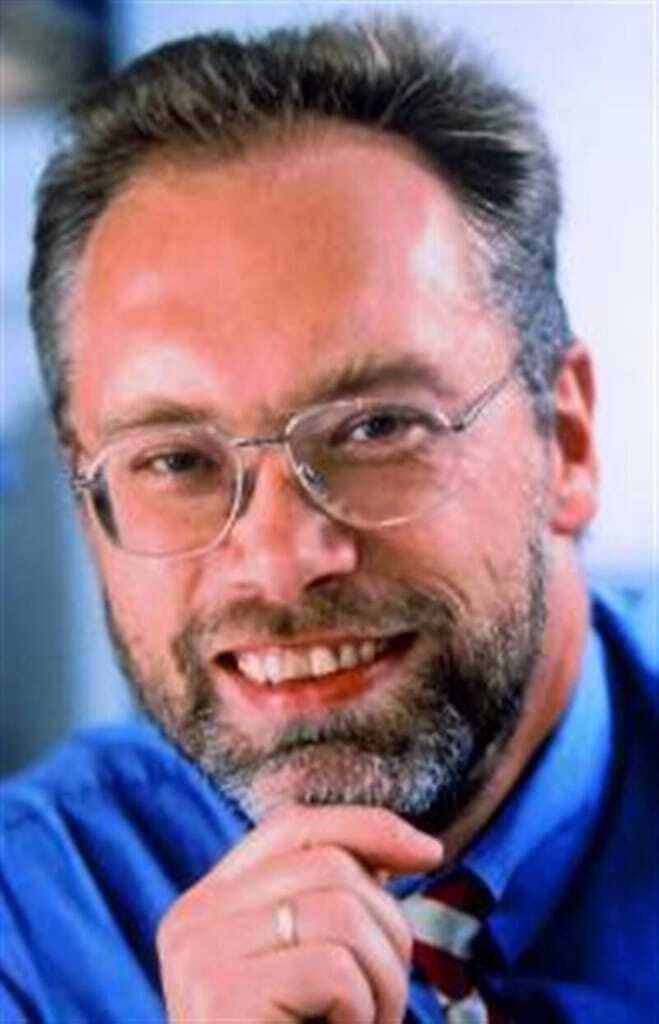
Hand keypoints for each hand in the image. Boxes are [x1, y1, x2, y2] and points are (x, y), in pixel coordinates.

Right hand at [157, 804, 443, 1022]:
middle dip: (388, 930)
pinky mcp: (222, 996)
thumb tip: (410, 846)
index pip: (293, 827)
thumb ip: (332, 904)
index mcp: (208, 905)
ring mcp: (199, 956)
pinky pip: (335, 967)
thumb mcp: (313, 970)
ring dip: (385, 978)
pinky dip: (364, 1012)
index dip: (366, 827)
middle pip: (331, 866)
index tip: (427, 853)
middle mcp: (191, 920)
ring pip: (343, 910)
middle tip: (381, 1004)